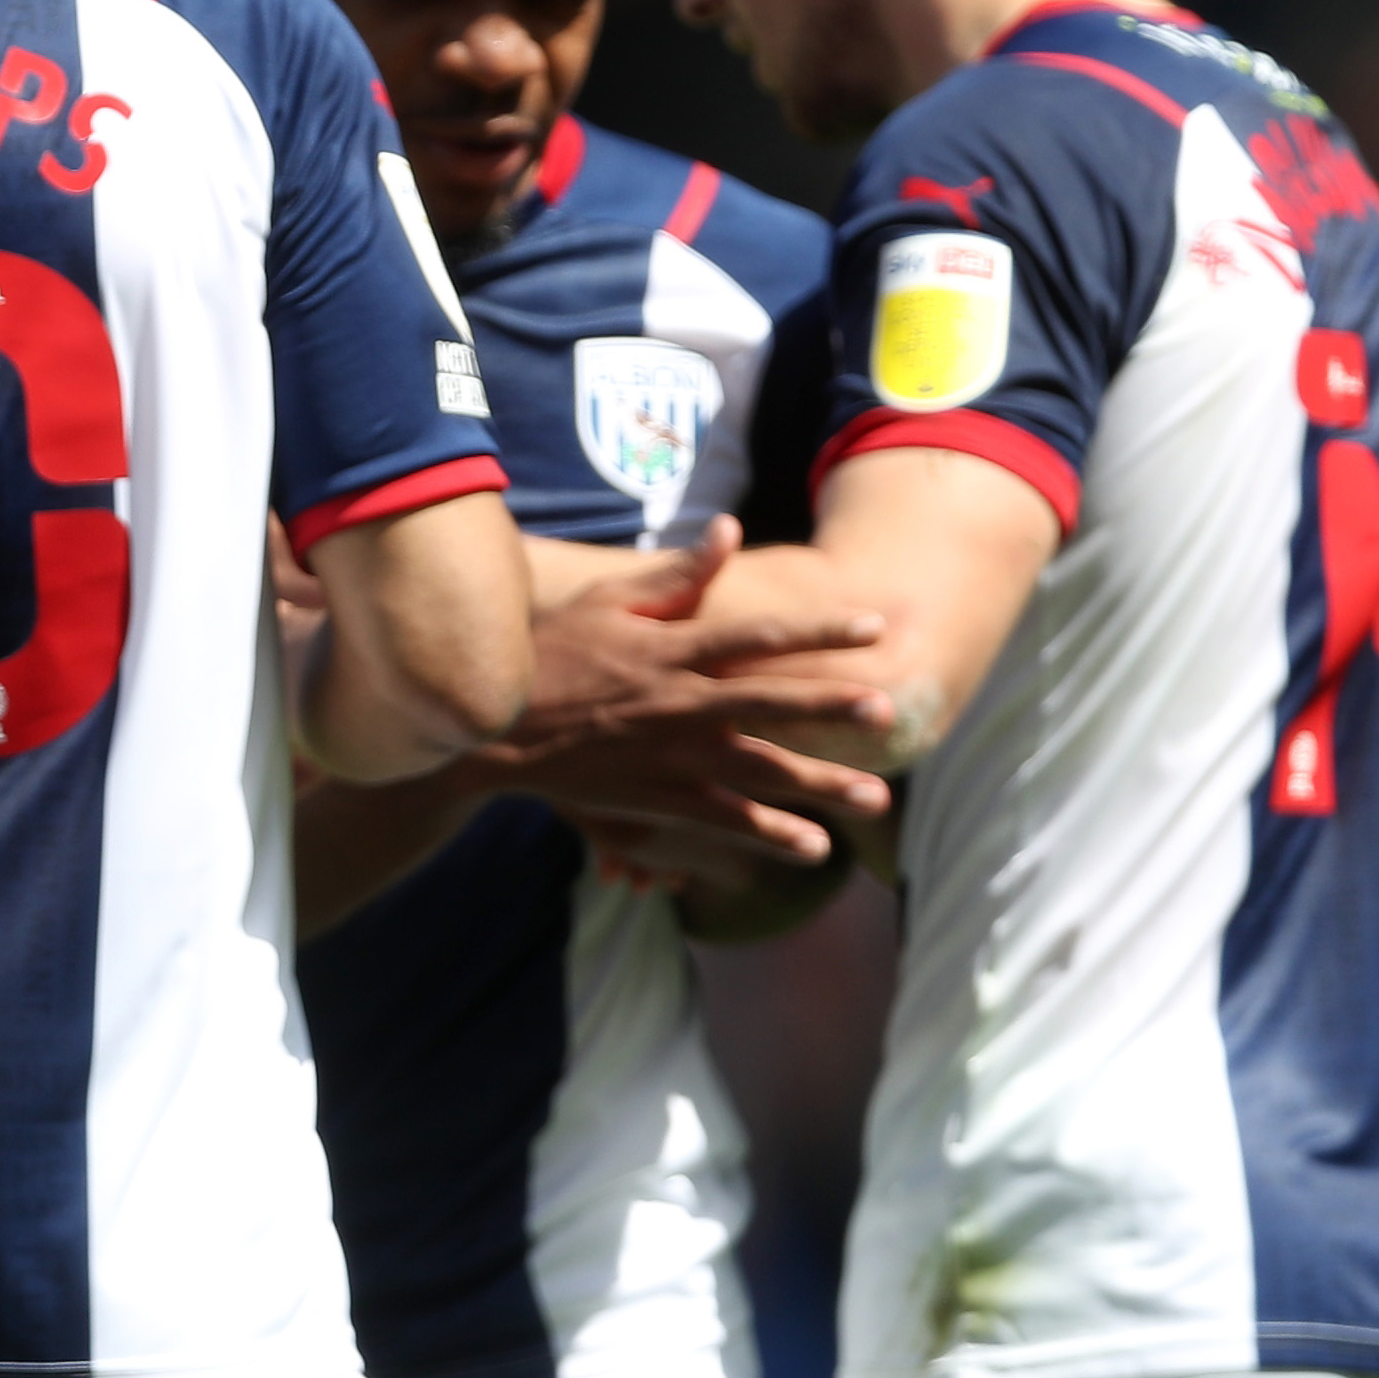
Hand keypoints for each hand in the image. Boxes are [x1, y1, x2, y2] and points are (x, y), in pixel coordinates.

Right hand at [474, 521, 898, 864]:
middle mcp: (678, 703)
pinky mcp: (657, 797)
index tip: (873, 627)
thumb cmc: (549, 653)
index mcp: (670, 649)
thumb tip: (730, 530)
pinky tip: (814, 847)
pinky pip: (722, 819)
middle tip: (885, 710)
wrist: (493, 729)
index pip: (758, 636)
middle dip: (829, 707)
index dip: (818, 630)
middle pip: (768, 703)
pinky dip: (769, 835)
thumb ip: (678, 574)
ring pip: (757, 771)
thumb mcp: (607, 601)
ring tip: (874, 799)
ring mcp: (669, 755)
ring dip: (819, 786)